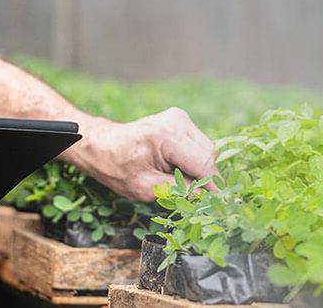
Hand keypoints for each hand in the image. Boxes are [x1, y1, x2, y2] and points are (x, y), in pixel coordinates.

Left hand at [67, 107, 216, 201]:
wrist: (101, 144)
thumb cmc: (116, 167)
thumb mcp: (144, 188)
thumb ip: (177, 191)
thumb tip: (204, 197)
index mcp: (166, 136)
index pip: (204, 163)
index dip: (214, 186)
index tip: (221, 205)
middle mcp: (177, 121)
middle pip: (209, 155)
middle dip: (206, 179)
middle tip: (196, 199)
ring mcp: (180, 118)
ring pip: (207, 149)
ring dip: (200, 169)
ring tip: (179, 182)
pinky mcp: (180, 120)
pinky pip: (198, 145)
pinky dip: (193, 160)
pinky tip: (177, 169)